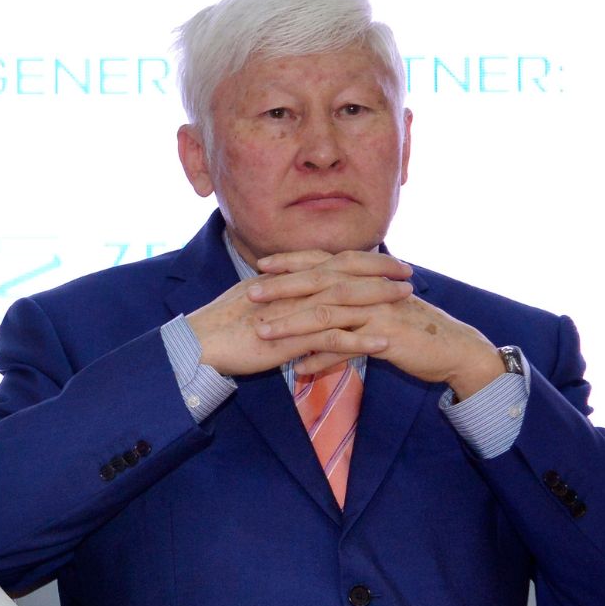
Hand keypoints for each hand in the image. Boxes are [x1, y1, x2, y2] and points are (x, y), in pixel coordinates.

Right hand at [186, 250, 414, 378]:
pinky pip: (330, 338)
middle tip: (408, 273)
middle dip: (378, 273)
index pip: (328, 263)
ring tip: (405, 302)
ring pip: (343, 302)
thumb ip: (275, 298)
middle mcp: (290, 291)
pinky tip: (383, 343)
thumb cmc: (217, 329)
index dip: (359, 261)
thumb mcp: (250, 304)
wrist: (196, 344)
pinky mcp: (289, 340)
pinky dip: (359, 340)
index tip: (386, 262)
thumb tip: (290, 296)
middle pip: (342, 274)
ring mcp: (291, 314)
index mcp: (283, 280)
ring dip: (377, 301)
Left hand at [250, 250, 505, 395]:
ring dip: (292, 323)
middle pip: (319, 282)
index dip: (292, 261)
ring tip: (263, 333)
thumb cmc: (411, 330)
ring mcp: (378, 311)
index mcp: (367, 278)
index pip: (323, 262)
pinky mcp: (386, 337)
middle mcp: (370, 289)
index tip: (261, 264)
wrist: (453, 349)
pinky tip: (298, 368)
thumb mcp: (378, 311)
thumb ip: (350, 306)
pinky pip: (348, 347)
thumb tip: (320, 309)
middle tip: (250, 293)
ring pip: (328, 314)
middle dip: (282, 287)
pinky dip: (321, 358)